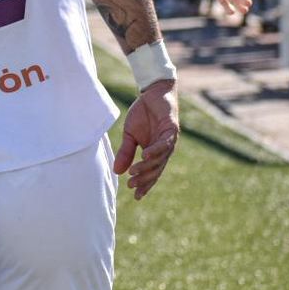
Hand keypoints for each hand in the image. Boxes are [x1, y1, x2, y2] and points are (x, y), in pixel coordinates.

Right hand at [113, 79, 178, 199]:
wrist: (153, 94)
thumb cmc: (142, 114)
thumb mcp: (129, 135)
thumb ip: (125, 152)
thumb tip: (117, 171)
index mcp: (154, 153)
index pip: (151, 173)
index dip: (145, 184)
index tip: (136, 196)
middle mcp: (164, 150)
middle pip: (156, 170)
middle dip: (144, 179)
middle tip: (132, 185)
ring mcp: (169, 141)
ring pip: (160, 159)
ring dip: (147, 167)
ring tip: (134, 172)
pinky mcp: (171, 130)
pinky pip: (164, 144)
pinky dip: (155, 150)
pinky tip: (145, 156)